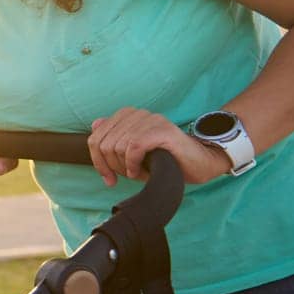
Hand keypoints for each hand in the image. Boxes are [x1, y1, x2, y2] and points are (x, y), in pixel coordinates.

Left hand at [87, 107, 234, 185]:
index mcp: (127, 116)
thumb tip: (94, 125)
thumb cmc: (164, 160)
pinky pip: (134, 147)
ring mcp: (151, 120)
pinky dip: (133, 164)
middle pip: (104, 144)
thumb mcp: (133, 153)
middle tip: (128, 176)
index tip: (108, 179)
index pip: (96, 138)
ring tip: (139, 172)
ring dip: (125, 167)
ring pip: (118, 146)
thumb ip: (114, 139)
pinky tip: (140, 172)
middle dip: (112, 166)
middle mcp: (138, 114)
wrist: (199, 164)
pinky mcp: (162, 130)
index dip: (97, 162)